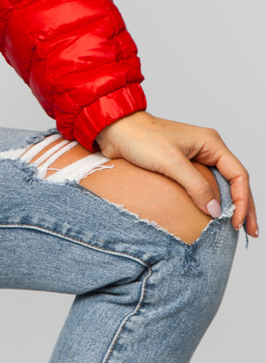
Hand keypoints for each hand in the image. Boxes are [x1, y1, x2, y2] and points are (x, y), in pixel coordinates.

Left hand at [95, 110, 257, 236]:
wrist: (113, 130)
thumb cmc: (139, 138)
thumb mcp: (170, 162)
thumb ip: (195, 186)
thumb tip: (215, 211)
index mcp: (210, 143)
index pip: (238, 174)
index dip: (243, 201)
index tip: (237, 223)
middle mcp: (205, 149)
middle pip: (234, 181)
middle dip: (244, 206)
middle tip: (249, 232)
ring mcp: (193, 158)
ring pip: (220, 185)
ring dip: (229, 206)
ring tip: (236, 228)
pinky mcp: (179, 167)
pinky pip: (202, 187)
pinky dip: (211, 202)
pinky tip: (212, 217)